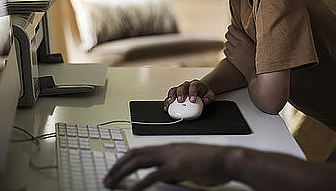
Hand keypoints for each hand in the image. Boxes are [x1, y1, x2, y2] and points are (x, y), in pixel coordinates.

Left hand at [104, 143, 231, 190]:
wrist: (228, 160)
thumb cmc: (214, 163)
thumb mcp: (190, 165)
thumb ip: (176, 170)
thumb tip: (166, 178)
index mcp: (170, 148)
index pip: (141, 151)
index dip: (126, 159)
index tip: (116, 169)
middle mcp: (167, 149)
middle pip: (135, 154)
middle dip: (118, 166)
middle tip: (107, 177)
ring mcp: (171, 156)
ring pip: (138, 162)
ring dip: (122, 173)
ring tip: (112, 183)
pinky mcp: (176, 167)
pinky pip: (152, 176)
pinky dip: (138, 184)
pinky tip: (131, 190)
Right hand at [163, 79, 214, 110]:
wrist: (200, 89)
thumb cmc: (204, 92)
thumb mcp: (210, 94)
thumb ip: (208, 98)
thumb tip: (205, 101)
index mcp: (195, 84)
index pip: (193, 86)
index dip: (192, 93)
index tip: (192, 100)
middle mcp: (186, 85)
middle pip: (181, 87)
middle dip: (180, 94)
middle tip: (180, 101)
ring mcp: (180, 89)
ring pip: (173, 90)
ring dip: (171, 96)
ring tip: (170, 103)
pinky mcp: (175, 94)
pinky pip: (170, 96)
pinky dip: (167, 101)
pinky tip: (166, 107)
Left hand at [224, 25, 255, 79]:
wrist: (255, 72)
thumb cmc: (260, 58)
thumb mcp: (258, 45)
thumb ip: (252, 38)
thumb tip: (248, 32)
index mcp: (244, 40)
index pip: (232, 29)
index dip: (231, 28)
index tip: (232, 28)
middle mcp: (237, 45)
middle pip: (227, 35)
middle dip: (229, 34)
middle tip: (233, 35)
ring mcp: (232, 52)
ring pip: (226, 43)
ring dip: (229, 42)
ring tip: (234, 44)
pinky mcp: (230, 59)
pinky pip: (225, 50)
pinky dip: (228, 49)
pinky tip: (233, 51)